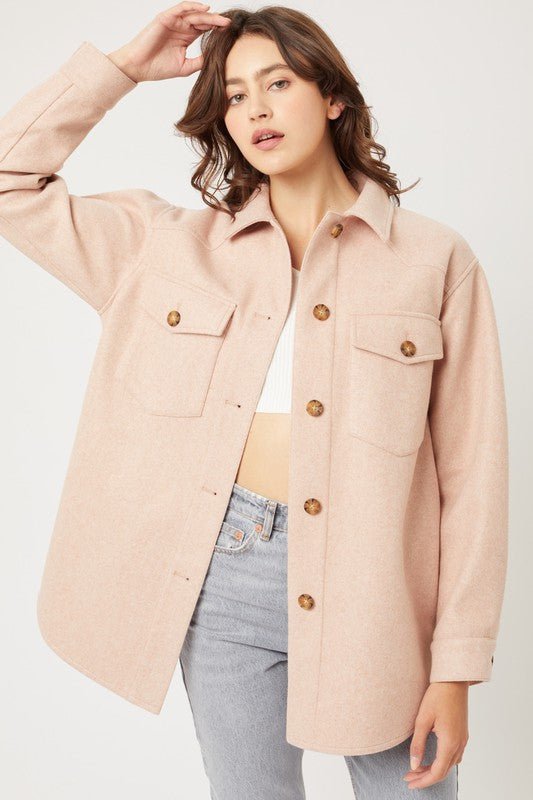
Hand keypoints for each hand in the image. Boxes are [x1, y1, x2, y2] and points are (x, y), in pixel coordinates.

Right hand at [107, 2, 230, 82]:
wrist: (139, 68)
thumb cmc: (158, 68)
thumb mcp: (186, 66)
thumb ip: (200, 60)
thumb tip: (216, 58)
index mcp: (186, 37)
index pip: (205, 30)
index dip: (217, 30)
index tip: (231, 34)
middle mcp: (181, 27)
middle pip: (202, 20)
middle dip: (216, 22)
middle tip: (230, 24)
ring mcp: (173, 21)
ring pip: (194, 14)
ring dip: (208, 15)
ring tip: (221, 19)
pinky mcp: (165, 17)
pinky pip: (181, 8)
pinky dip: (193, 6)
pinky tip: (205, 9)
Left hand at [403, 682, 468, 789]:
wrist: (453, 680)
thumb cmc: (437, 696)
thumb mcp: (422, 720)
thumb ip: (418, 744)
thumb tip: (414, 765)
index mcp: (450, 742)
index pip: (437, 772)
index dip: (423, 780)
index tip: (409, 782)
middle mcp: (459, 744)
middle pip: (444, 771)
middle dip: (426, 777)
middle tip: (409, 777)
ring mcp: (463, 739)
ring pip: (450, 764)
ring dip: (434, 770)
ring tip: (417, 769)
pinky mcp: (463, 733)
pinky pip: (454, 755)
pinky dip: (442, 762)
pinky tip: (432, 758)